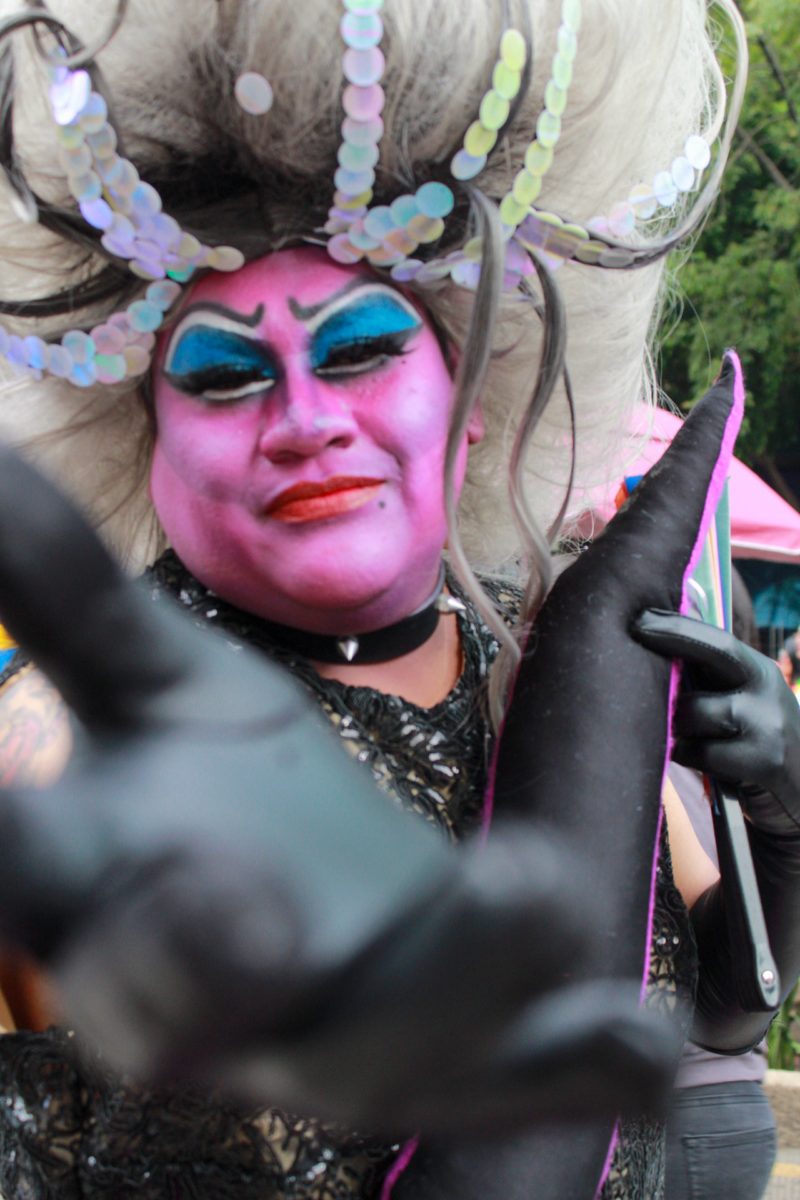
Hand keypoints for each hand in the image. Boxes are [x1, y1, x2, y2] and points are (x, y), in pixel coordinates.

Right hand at [0, 443, 675, 1135]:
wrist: (320, 903)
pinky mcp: (460, 1056)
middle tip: (243, 905)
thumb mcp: (158, 684)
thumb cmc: (215, 797)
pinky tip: (637, 1042)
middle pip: (176, 1003)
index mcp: (101, 881)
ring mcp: (338, 1039)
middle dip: (198, 967)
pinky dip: (576, 1064)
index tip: (10, 797)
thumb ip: (64, 590)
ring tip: (528, 890)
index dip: (4, 838)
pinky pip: (521, 1076)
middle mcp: (202, 991)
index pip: (18, 863)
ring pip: (375, 1046)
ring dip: (449, 973)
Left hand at [632, 611, 799, 837]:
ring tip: (686, 736)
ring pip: (694, 711)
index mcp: (760, 671)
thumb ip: (708, 682)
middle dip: (672, 636)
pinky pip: (699, 752)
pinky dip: (687, 756)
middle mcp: (768, 690)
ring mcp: (769, 724)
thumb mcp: (741, 706)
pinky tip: (700, 762)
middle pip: (718, 651)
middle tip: (635, 630)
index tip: (639, 615)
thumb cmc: (753, 748)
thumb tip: (656, 648)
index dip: (677, 625)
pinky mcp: (765, 761)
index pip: (717, 639)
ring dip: (677, 725)